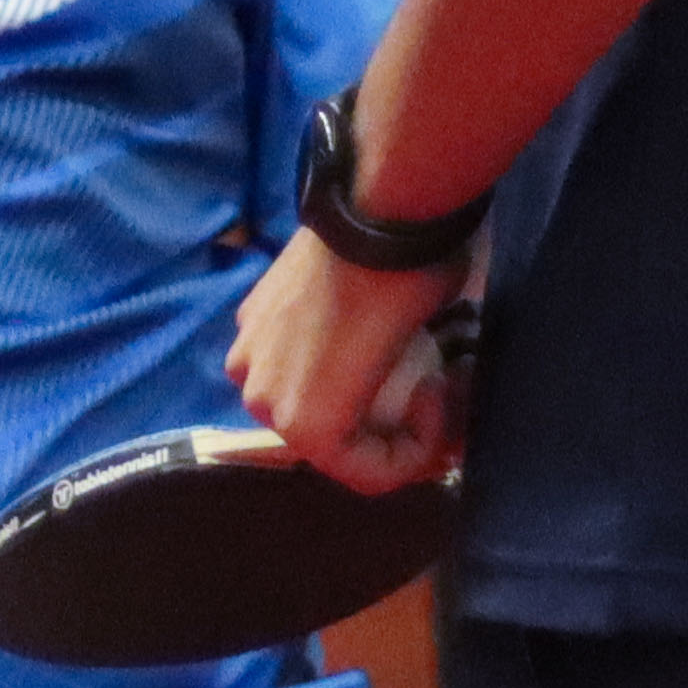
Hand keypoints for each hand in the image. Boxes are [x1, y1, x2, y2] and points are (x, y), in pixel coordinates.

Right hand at [228, 233, 466, 492]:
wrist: (375, 211)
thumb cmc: (410, 296)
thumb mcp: (430, 371)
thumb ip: (414, 411)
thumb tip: (430, 412)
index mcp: (305, 427)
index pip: (371, 475)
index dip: (418, 451)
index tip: (440, 397)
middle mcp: (263, 402)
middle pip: (332, 440)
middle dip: (381, 424)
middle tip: (424, 388)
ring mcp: (247, 354)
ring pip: (302, 399)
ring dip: (344, 391)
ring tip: (385, 357)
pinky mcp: (248, 314)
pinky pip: (283, 357)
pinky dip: (316, 355)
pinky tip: (350, 325)